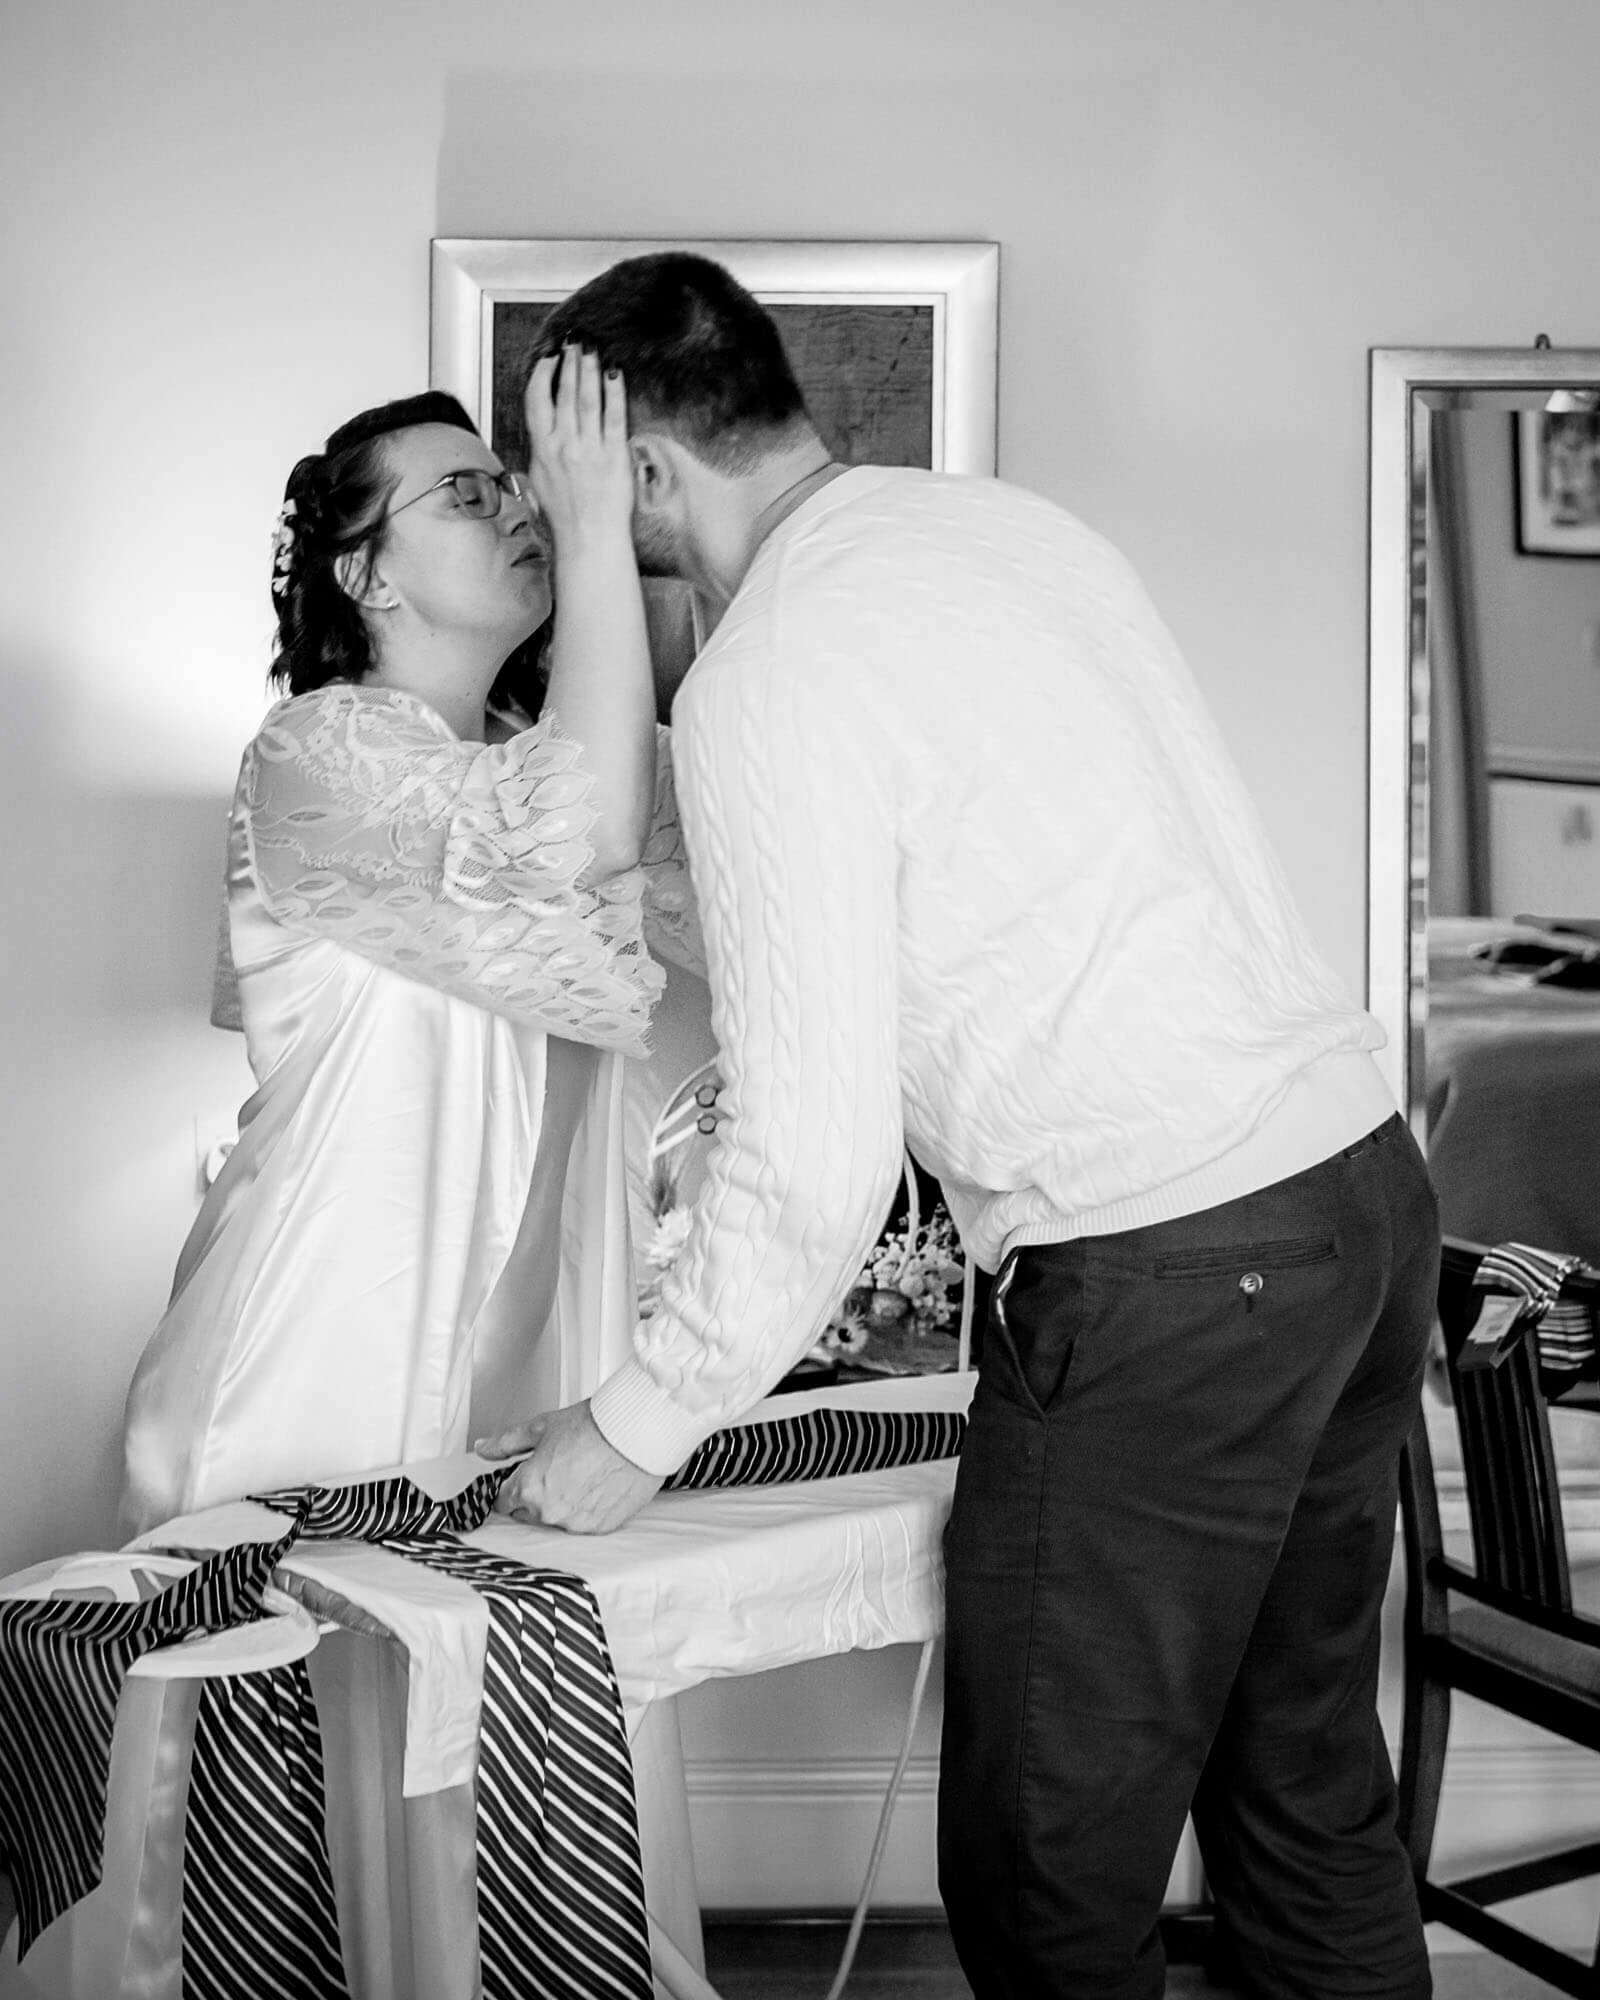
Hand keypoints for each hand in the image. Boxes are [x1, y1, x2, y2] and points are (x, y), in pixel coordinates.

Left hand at [476, 1399, 664, 1535]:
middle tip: (556, 1470)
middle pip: (528, 1513)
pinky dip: (586, 1509)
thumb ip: (506, 1442)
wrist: (636, 1432)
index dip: (511, 1486)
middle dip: (535, 1496)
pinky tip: (597, 1486)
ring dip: (562, 1504)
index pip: (503, 1501)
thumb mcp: (542, 1426)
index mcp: (528, 1488)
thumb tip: (483, 1449)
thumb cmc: (593, 1426)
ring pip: (556, 1520)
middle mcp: (549, 1512)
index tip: (522, 1476)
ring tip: (581, 1475)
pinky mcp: (601, 1528)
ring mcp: (576, 1524)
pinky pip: (584, 1524)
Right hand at [523, 346, 632, 557]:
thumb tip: (542, 437)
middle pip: (564, 393)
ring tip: (592, 350)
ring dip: (589, 370)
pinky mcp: (614, 456)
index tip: (549, 359)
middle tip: (575, 343)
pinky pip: (614, 417)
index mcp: (542, 449)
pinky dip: (615, 393)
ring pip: (587, 399)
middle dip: (569, 363)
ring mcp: (590, 449)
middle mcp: (564, 445)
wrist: (589, 540)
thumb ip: (542, 454)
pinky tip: (615, 375)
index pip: (536, 400)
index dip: (542, 374)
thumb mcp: (540, 483)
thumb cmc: (565, 518)